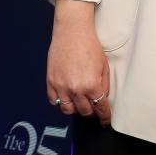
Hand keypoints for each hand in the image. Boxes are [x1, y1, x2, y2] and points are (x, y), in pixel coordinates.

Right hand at [46, 0, 111, 125]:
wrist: (72, 32)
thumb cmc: (90, 46)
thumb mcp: (104, 66)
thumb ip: (104, 85)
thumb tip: (101, 99)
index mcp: (92, 85)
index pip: (100, 108)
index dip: (104, 117)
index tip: (105, 121)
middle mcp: (76, 89)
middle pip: (84, 111)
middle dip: (91, 112)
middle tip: (93, 109)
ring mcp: (61, 87)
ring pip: (67, 110)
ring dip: (75, 109)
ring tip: (79, 103)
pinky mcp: (50, 82)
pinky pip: (54, 101)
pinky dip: (60, 102)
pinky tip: (66, 98)